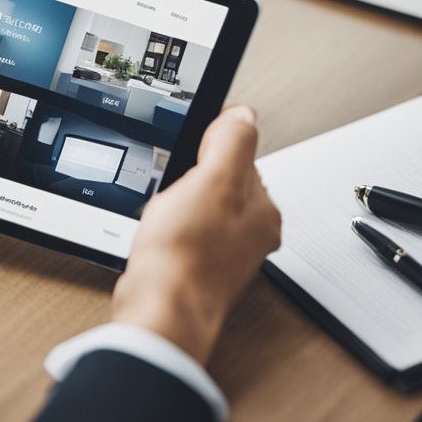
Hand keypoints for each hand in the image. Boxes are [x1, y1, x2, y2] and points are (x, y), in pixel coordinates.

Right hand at [111, 106, 280, 364]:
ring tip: (166, 218)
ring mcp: (223, 254)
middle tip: (176, 192)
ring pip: (196, 209)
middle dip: (188, 180)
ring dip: (174, 206)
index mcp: (263, 210)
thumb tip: (242, 114)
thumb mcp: (213, 180)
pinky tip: (158, 238)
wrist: (160, 307)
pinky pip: (180, 233)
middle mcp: (249, 234)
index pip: (240, 157)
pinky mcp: (195, 267)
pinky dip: (166, 230)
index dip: (208, 149)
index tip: (190, 156)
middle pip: (216, 183)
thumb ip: (232, 141)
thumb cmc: (189, 255)